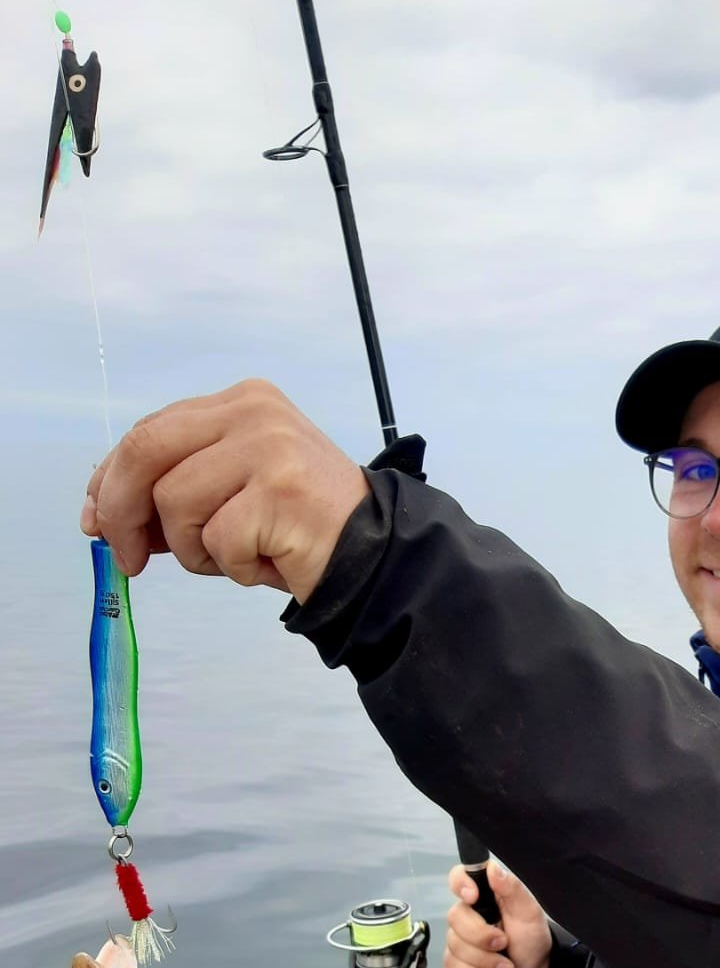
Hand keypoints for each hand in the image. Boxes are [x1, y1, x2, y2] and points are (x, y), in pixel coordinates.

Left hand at [79, 380, 369, 601]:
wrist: (375, 555)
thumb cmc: (300, 528)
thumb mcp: (232, 492)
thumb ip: (175, 489)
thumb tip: (102, 515)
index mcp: (242, 401)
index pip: (150, 431)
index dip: (111, 478)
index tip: (96, 519)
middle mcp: (254, 413)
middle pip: (146, 450)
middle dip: (121, 509)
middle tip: (127, 557)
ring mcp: (268, 448)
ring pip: (175, 503)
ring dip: (196, 550)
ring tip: (239, 555)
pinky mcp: (280, 491)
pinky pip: (217, 540)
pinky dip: (233, 567)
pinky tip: (268, 562)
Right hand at [444, 861, 551, 967]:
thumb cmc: (532, 939)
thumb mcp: (529, 912)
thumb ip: (512, 888)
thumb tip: (493, 868)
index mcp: (485, 896)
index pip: (459, 877)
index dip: (460, 884)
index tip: (473, 897)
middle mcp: (469, 914)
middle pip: (455, 917)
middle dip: (482, 937)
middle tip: (504, 943)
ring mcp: (460, 939)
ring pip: (456, 946)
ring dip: (485, 961)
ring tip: (505, 967)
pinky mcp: (456, 962)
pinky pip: (453, 966)